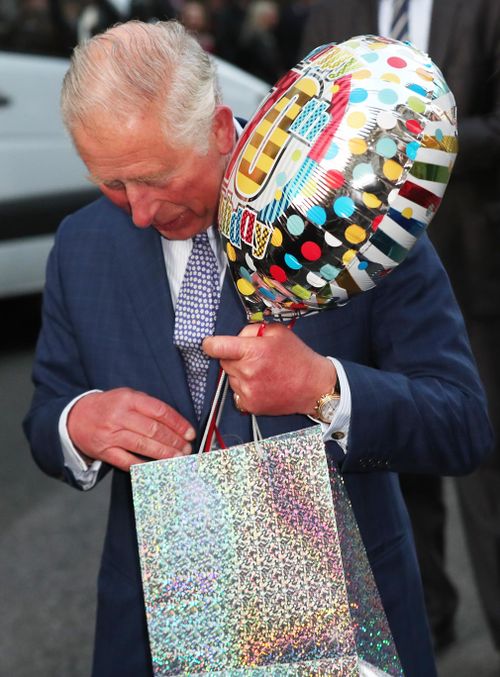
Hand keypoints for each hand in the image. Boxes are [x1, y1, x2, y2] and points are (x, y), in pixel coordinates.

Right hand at [67, 388, 195, 471]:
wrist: (75, 417)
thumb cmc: (108, 407)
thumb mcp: (127, 397)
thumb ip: (149, 407)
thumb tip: (177, 424)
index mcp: (128, 399)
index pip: (160, 411)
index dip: (178, 424)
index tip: (190, 433)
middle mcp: (119, 416)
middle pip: (153, 430)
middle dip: (174, 441)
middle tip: (187, 449)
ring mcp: (110, 435)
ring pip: (143, 446)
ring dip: (164, 454)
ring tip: (178, 458)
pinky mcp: (104, 451)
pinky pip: (128, 461)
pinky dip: (144, 466)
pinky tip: (158, 468)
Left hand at [203, 324, 336, 415]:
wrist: (314, 386)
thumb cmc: (297, 358)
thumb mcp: (277, 332)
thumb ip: (251, 330)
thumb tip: (235, 337)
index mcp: (252, 351)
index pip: (215, 347)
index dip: (211, 344)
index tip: (211, 344)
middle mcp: (247, 372)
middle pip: (223, 362)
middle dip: (234, 357)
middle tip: (254, 357)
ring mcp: (247, 391)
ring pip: (230, 377)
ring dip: (240, 373)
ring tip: (262, 372)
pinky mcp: (250, 405)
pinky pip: (237, 392)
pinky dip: (245, 388)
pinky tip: (262, 384)